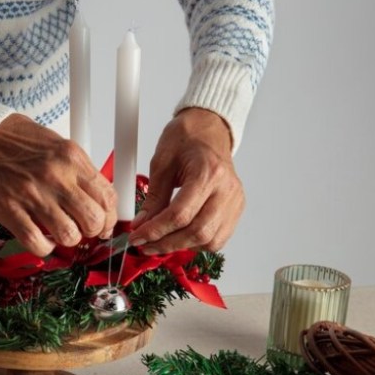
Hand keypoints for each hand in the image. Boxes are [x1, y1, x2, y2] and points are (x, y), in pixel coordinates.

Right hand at [0, 113, 116, 255]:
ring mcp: (33, 195)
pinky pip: (37, 243)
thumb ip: (80, 172)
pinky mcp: (11, 210)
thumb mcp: (59, 146)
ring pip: (69, 235)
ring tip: (62, 232)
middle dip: (93, 230)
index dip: (110, 217)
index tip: (105, 223)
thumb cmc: (20, 142)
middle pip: (94, 219)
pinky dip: (45, 248)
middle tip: (84, 229)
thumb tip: (100, 200)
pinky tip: (43, 240)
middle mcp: (56, 177)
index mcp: (72, 158)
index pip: (107, 197)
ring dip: (69, 240)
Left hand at [128, 107, 243, 253]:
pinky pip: (219, 238)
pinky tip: (181, 238)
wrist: (210, 128)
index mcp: (208, 173)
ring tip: (161, 243)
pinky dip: (198, 243)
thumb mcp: (162, 163)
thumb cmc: (188, 138)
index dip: (156, 231)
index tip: (138, 237)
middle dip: (167, 244)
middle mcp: (226, 189)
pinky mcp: (236, 208)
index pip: (180, 215)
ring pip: (209, 240)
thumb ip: (154, 197)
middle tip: (145, 245)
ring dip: (182, 247)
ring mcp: (234, 200)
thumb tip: (142, 224)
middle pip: (197, 232)